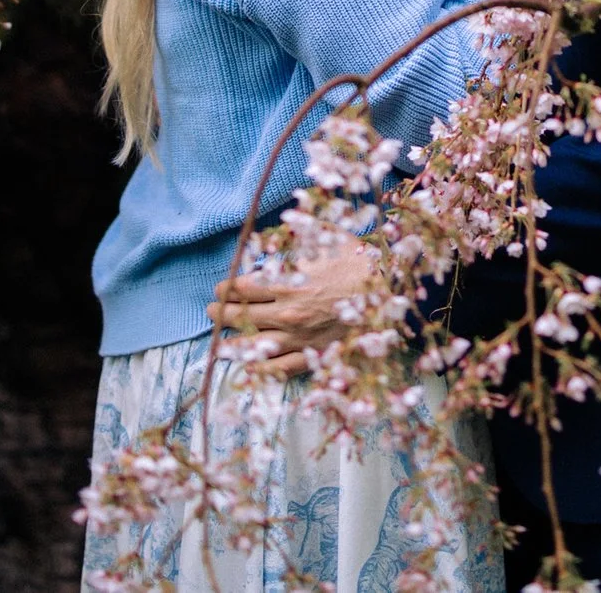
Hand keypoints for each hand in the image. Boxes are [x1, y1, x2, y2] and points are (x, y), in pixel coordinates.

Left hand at [207, 230, 378, 379]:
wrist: (389, 289)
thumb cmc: (357, 258)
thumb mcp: (324, 235)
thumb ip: (293, 232)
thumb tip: (272, 228)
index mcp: (286, 283)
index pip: (241, 288)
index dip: (225, 288)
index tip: (220, 288)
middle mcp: (287, 313)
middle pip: (240, 317)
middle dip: (220, 314)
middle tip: (212, 312)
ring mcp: (299, 337)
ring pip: (254, 347)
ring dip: (231, 347)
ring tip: (218, 347)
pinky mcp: (313, 355)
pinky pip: (282, 368)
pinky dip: (262, 371)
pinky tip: (249, 371)